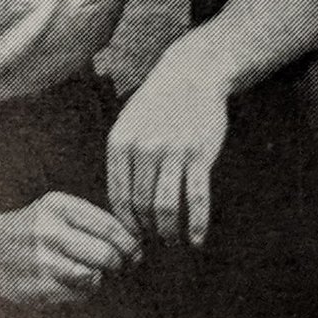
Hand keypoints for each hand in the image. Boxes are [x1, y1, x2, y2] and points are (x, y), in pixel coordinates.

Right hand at [0, 194, 140, 306]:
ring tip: (93, 272)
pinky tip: (72, 282)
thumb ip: (92, 220)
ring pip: (93, 277)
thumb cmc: (34, 227)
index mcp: (58, 206)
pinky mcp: (37, 287)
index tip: (135, 250)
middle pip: (105, 254)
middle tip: (121, 264)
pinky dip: (82, 291)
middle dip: (119, 262)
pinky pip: (77, 294)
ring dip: (99, 277)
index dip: (129, 242)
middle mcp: (49, 231)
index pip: (109, 226)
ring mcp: (42, 261)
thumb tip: (133, 242)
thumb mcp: (58, 209)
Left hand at [106, 57, 231, 244]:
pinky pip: (195, 199)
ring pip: (165, 208)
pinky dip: (196, 224)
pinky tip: (196, 239)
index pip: (118, 197)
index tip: (135, 237)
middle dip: (147, 232)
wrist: (193, 73)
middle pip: (141, 206)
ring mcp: (172, 152)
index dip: (127, 224)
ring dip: (169, 233)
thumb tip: (120, 203)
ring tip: (174, 241)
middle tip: (155, 243)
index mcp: (120, 143)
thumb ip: (122, 158)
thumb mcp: (129, 122)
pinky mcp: (199, 154)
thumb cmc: (159, 103)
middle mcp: (142, 148)